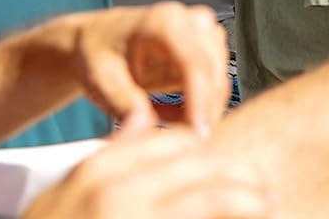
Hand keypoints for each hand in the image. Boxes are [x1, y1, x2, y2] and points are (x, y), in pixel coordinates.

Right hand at [21, 128, 268, 218]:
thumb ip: (107, 158)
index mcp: (97, 172)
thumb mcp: (60, 196)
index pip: (175, 142)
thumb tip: (140, 119)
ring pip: (213, 200)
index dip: (209, 155)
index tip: (229, 169)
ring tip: (268, 208)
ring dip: (248, 204)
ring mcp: (132, 218)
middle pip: (203, 168)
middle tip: (264, 193)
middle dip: (241, 180)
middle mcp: (117, 194)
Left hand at [68, 3, 230, 137]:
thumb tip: (145, 129)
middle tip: (171, 143)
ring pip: (218, 84)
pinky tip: (165, 110)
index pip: (196, 64)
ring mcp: (205, 34)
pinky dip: (194, 107)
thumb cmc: (99, 52)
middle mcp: (192, 22)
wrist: (100, 41)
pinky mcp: (211, 50)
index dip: (201, 101)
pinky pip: (214, 88)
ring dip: (196, 111)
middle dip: (199, 113)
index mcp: (166, 22)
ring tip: (156, 116)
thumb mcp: (100, 79)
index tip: (198, 134)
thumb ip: (124, 103)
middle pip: (213, 75)